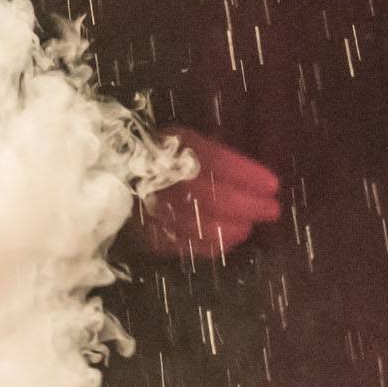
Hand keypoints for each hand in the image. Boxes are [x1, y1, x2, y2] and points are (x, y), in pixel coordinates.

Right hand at [138, 128, 280, 258]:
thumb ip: (211, 154)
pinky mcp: (146, 232)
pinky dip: (209, 245)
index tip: (273, 184)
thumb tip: (251, 177)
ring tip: (248, 227)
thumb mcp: (183, 141)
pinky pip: (181, 244)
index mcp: (172, 147)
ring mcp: (152, 207)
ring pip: (197, 223)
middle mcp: (161, 177)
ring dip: (230, 228)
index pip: (216, 161)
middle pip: (211, 196)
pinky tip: (227, 241)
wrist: (113, 174)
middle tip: (272, 210)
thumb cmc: (158, 154)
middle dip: (247, 205)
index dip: (246, 174)